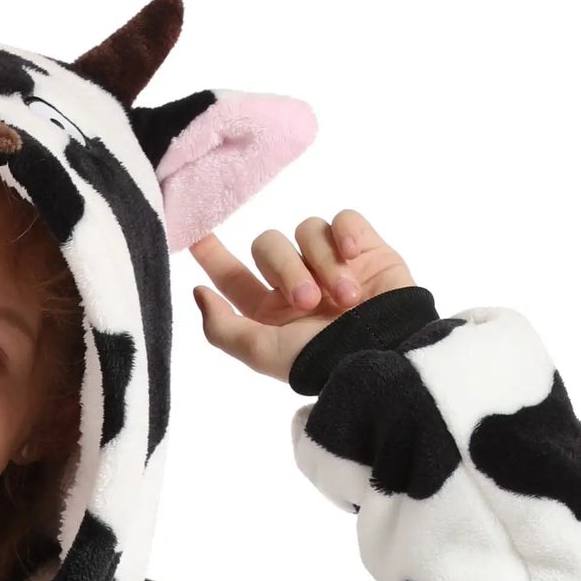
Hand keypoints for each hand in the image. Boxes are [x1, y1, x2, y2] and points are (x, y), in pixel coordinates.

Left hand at [190, 212, 414, 380]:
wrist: (386, 354)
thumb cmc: (323, 361)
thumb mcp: (262, 353)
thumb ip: (222, 328)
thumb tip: (198, 291)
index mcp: (269, 310)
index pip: (232, 274)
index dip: (212, 253)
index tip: (194, 232)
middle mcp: (297, 283)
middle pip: (268, 244)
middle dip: (286, 270)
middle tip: (309, 301)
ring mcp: (331, 263)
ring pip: (307, 230)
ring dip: (323, 264)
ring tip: (346, 298)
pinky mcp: (365, 247)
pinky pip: (344, 219)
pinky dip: (346, 234)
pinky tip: (355, 257)